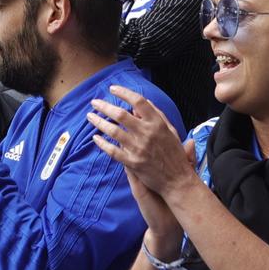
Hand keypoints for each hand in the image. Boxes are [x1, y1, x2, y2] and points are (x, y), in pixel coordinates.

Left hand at [87, 86, 198, 210]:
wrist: (177, 180)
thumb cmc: (175, 154)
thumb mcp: (171, 131)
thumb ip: (158, 115)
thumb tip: (144, 102)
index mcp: (157, 123)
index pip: (139, 102)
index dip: (124, 93)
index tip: (112, 89)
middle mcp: (147, 134)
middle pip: (121, 115)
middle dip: (104, 106)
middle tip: (94, 102)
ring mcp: (139, 148)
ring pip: (113, 131)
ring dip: (99, 122)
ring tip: (90, 117)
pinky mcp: (132, 163)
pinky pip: (113, 151)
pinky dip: (102, 144)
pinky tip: (95, 138)